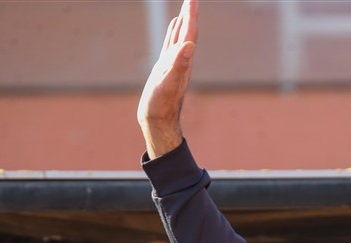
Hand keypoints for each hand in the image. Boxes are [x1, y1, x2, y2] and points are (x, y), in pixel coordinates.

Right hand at [137, 0, 198, 158]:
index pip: (190, 31)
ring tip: (187, 5)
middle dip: (190, 12)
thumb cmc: (162, 105)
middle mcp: (181, 59)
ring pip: (181, 35)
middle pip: (188, 30)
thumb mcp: (168, 83)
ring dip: (185, 19)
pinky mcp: (165, 67)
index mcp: (183, 60)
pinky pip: (171, 44)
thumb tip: (189, 45)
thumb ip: (179, 65)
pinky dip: (174, 32)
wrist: (158, 122)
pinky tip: (175, 26)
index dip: (192, 13)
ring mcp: (173, 62)